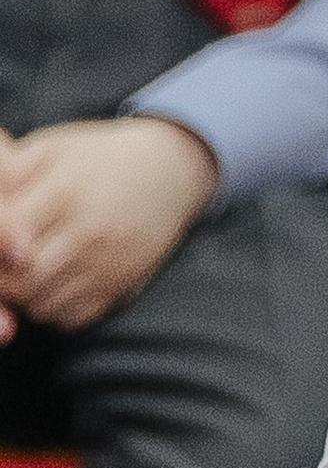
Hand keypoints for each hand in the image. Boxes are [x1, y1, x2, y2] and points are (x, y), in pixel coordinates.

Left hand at [0, 115, 220, 334]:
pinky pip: (70, 318)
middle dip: (3, 278)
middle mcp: (89, 232)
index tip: (1, 246)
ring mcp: (108, 264)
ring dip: (24, 295)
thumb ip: (10, 173)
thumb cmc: (102, 158)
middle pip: (20, 281)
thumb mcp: (52, 148)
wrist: (171, 172)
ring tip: (27, 271)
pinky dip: (52, 308)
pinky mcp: (121, 286)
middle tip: (7, 263)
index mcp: (66, 191)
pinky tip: (54, 283)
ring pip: (41, 306)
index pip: (7, 237)